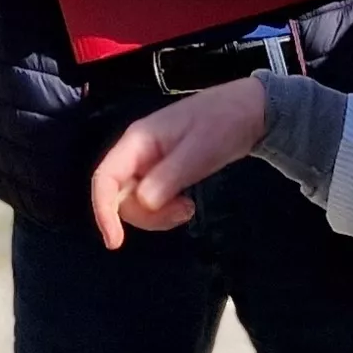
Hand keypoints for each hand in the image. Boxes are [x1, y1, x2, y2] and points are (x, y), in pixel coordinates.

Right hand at [89, 77, 267, 247]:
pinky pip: (150, 199)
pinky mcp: (161, 172)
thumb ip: (170, 176)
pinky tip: (187, 205)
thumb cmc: (224, 122)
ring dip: (157, 215)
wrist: (249, 110)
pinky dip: (164, 210)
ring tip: (188, 209)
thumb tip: (144, 203)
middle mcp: (136, 152)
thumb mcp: (201, 149)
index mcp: (137, 140)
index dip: (103, 210)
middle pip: (119, 196)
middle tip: (183, 213)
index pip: (105, 178)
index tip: (116, 242)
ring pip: (134, 202)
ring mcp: (148, 163)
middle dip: (145, 215)